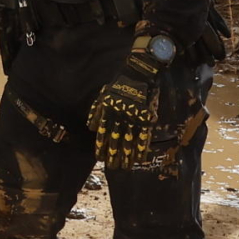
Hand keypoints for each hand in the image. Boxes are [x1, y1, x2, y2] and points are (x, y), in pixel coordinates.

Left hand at [87, 32, 173, 169]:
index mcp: (108, 110)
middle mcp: (120, 115)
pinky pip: (144, 136)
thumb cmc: (120, 82)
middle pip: (116, 139)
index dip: (101, 146)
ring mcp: (134, 116)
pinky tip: (141, 158)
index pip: (103, 133)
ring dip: (127, 156)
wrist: (139, 70)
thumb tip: (91, 127)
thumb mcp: (104, 94)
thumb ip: (96, 111)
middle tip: (112, 167)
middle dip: (114, 155)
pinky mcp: (146, 116)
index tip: (100, 158)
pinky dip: (142, 148)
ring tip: (126, 167)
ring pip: (129, 141)